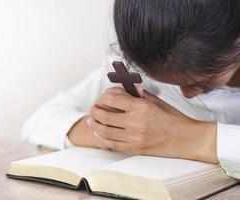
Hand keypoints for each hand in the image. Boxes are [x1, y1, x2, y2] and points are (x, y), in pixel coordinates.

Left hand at [87, 87, 218, 163]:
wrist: (185, 139)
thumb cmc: (171, 117)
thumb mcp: (155, 100)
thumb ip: (136, 93)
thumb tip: (119, 87)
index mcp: (141, 107)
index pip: (112, 99)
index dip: (103, 97)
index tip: (101, 98)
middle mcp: (136, 122)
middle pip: (104, 116)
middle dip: (94, 111)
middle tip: (92, 109)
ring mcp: (134, 138)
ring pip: (104, 131)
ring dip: (94, 124)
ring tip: (90, 120)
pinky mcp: (134, 149)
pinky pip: (111, 144)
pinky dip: (101, 138)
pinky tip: (98, 133)